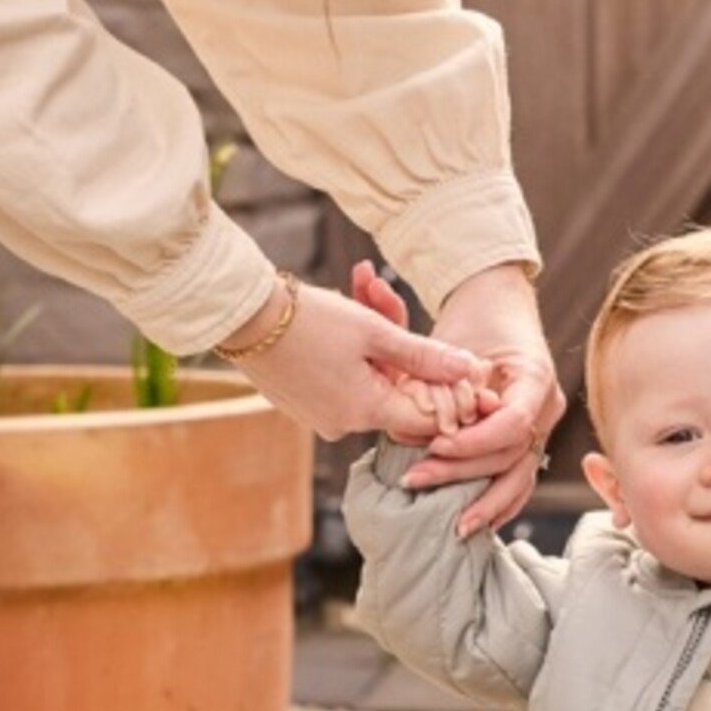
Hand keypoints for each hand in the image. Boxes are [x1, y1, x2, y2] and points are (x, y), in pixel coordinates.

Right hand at [228, 275, 487, 441]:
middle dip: (404, 350)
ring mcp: (321, 416)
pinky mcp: (304, 402)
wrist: (239, 312)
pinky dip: (353, 351)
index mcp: (366, 413)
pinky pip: (345, 380)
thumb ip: (426, 355)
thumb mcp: (375, 332)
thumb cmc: (309, 319)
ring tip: (361, 285)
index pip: (427, 419)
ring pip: (371, 381)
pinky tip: (342, 310)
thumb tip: (471, 370)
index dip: (446, 390)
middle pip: (397, 394)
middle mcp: (344, 425)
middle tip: (385, 296)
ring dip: (377, 341)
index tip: (449, 355)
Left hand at [407, 261, 566, 536]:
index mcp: (535, 375)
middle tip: (417, 478)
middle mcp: (546, 405)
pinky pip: (520, 479)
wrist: (498, 308)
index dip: (476, 440)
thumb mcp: (449, 336)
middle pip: (513, 454)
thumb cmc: (473, 319)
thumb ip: (428, 372)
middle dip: (464, 472)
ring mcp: (542, 426)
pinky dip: (500, 504)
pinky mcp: (529, 439)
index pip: (514, 421)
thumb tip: (404, 425)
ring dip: (486, 502)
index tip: (436, 444)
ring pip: (521, 475)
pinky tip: (477, 524)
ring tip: (454, 526)